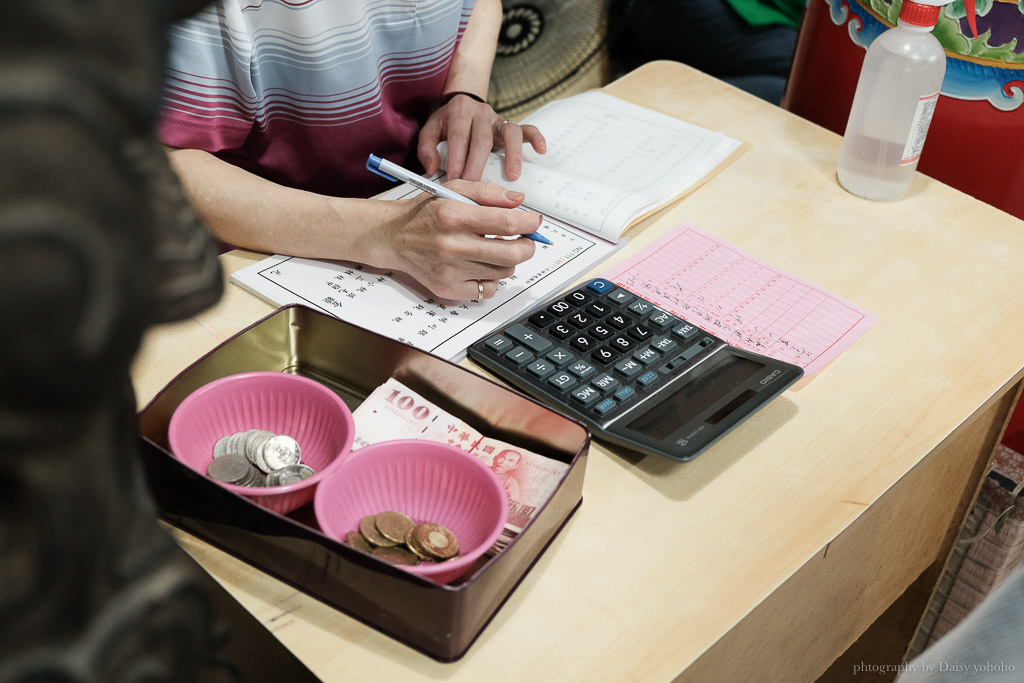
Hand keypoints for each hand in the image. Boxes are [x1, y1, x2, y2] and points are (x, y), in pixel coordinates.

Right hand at [360, 179, 541, 300]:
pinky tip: (482, 266)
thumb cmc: (425, 212)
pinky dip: (492, 279)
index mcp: (455, 215)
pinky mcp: (447, 288)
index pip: (507, 223)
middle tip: (525, 241)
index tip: (534, 222)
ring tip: (495, 249)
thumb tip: (519, 202)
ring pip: (503, 272)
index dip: (530, 223)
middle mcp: (452, 245)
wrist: (393, 237)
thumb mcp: (453, 189)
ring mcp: (450, 270)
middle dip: (527, 247)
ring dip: (508, 261)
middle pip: (511, 254)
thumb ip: (488, 193)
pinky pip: (487, 290)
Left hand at [418, 93, 545, 182]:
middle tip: (476, 187)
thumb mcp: (430, 131)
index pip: (458, 137)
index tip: (455, 181)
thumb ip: (426, 149)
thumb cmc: (446, 124)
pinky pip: (527, 129)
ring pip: (509, 133)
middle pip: (482, 139)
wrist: (462, 104)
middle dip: (479, 164)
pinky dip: (535, 138)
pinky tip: (541, 151)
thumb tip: (431, 169)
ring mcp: (498, 119)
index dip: (457, 159)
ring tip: (513, 176)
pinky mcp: (510, 125)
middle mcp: (481, 113)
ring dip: (512, 154)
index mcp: (459, 112)